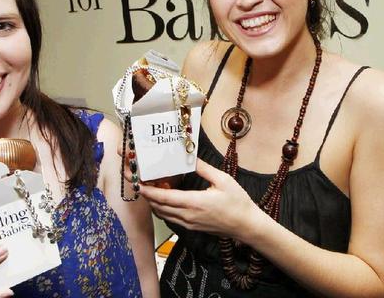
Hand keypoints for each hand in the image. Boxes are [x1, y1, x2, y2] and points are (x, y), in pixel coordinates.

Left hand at [139, 160, 259, 239]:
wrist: (246, 226)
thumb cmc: (237, 203)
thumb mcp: (223, 180)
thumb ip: (203, 168)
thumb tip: (190, 157)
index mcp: (194, 203)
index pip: (164, 198)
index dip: (148, 192)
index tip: (137, 183)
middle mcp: (187, 215)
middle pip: (159, 207)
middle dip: (147, 195)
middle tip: (140, 182)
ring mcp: (189, 223)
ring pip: (163, 214)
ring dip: (154, 202)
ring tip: (151, 188)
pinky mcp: (191, 227)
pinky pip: (171, 218)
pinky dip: (163, 208)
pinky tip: (166, 198)